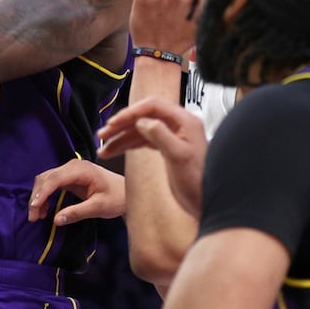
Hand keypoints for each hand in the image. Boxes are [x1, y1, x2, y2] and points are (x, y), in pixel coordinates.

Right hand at [28, 159, 125, 225]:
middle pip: (46, 178)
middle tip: (33, 217)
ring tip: (37, 216)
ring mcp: (70, 170)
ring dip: (38, 197)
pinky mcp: (69, 177)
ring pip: (46, 180)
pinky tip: (44, 209)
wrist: (127, 192)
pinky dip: (45, 196)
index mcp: (81, 170)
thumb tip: (56, 220)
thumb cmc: (117, 198)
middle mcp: (73, 166)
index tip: (34, 208)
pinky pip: (51, 184)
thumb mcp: (99, 207)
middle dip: (37, 197)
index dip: (42, 193)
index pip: (55, 178)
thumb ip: (77, 213)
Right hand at [97, 98, 207, 216]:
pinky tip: (115, 151)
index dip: (131, 112)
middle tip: (103, 134)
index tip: (114, 122)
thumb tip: (142, 121)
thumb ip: (161, 135)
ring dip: (121, 137)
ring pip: (140, 130)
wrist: (206, 202)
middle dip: (121, 125)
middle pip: (143, 117)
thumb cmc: (199, 181)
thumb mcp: (179, 156)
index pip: (153, 106)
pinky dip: (128, 145)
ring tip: (104, 148)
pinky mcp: (167, 148)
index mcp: (184, 121)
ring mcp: (172, 136)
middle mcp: (178, 125)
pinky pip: (143, 141)